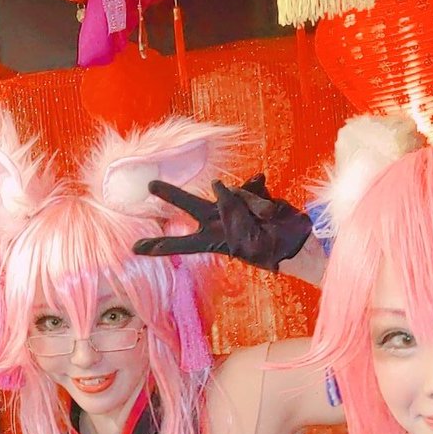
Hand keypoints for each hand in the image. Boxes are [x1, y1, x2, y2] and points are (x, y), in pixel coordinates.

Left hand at [134, 175, 311, 271]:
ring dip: (250, 205)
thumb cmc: (271, 249)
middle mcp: (219, 221)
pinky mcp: (253, 195)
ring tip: (266, 217)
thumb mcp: (247, 238)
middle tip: (150, 184)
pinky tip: (270, 207)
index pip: (181, 243)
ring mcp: (236, 207)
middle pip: (191, 204)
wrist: (298, 242)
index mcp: (214, 240)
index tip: (135, 249)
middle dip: (171, 194)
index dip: (159, 245)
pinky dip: (262, 198)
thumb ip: (230, 209)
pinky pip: (254, 188)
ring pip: (232, 193)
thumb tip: (218, 184)